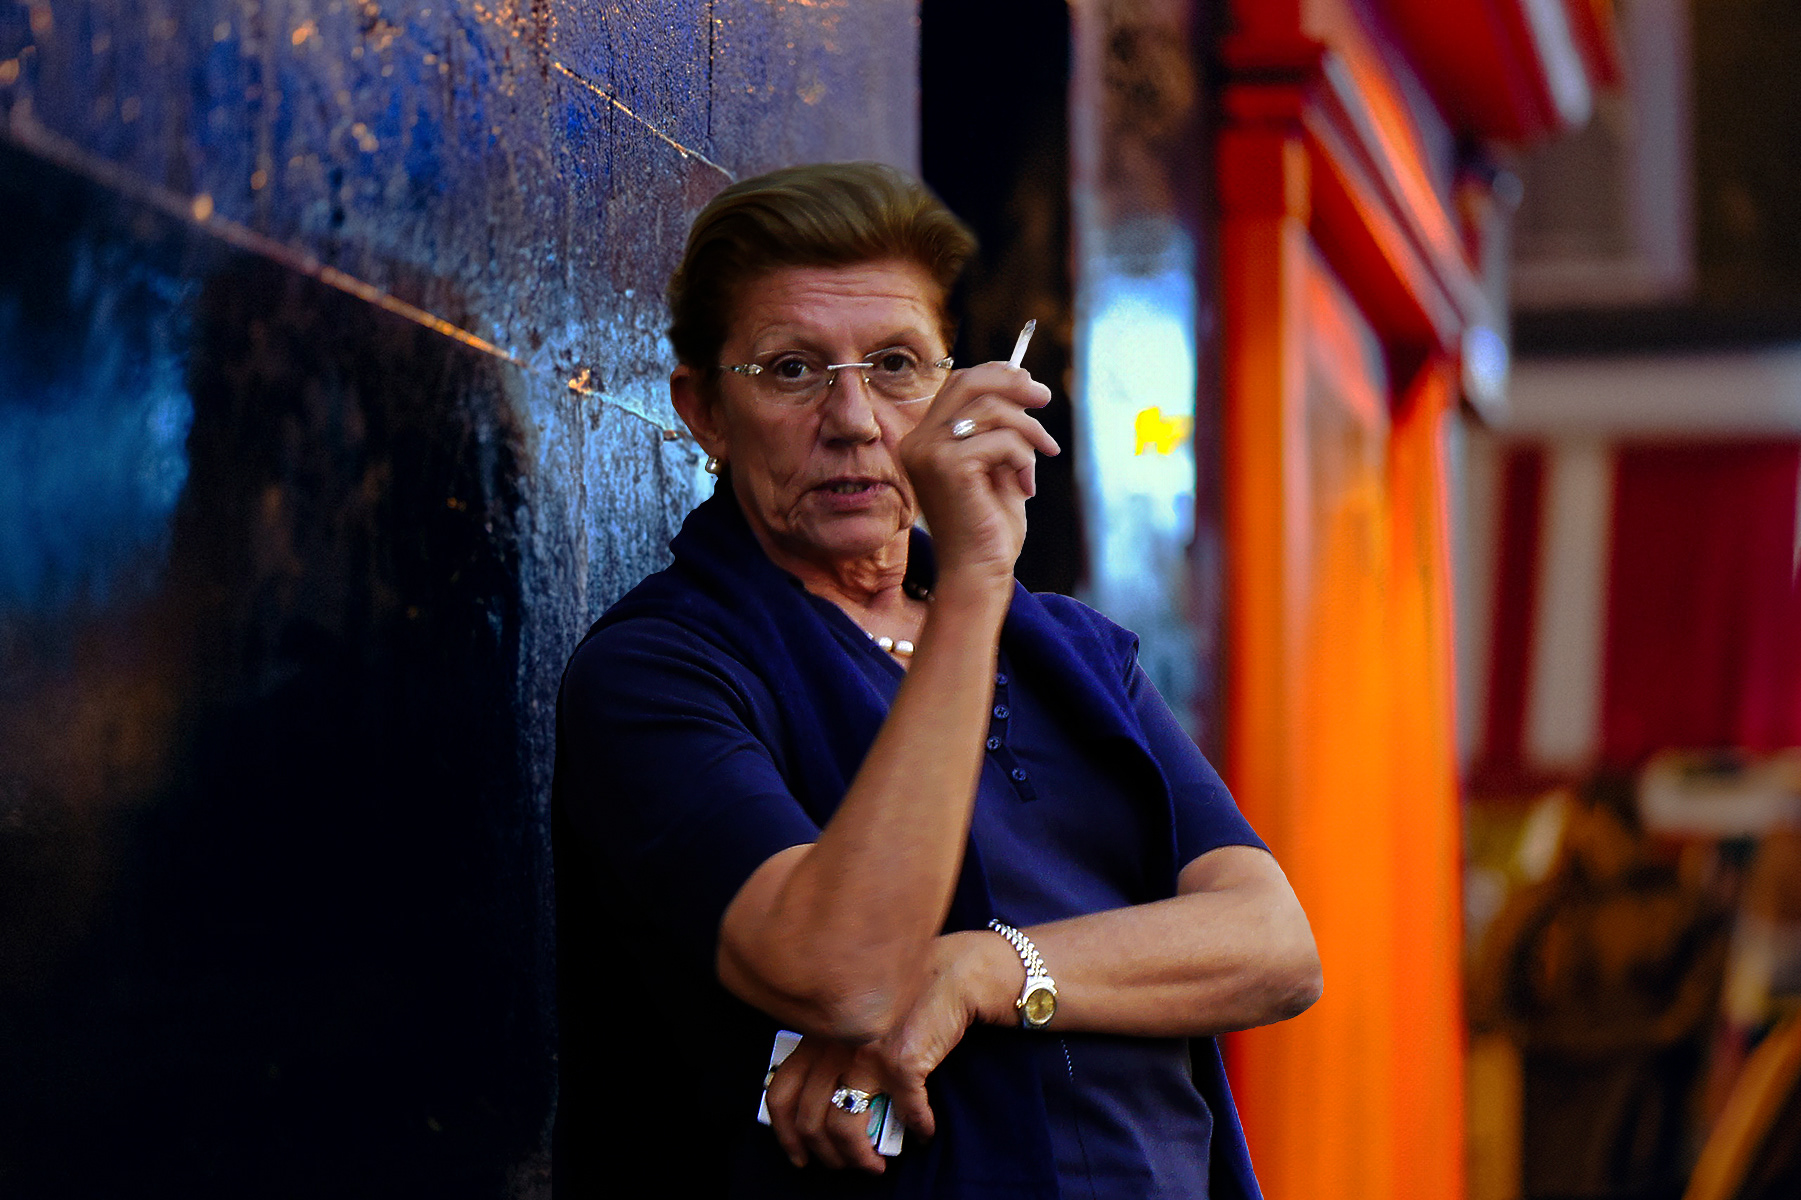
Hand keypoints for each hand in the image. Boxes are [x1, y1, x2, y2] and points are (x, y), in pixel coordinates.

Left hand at [763, 932, 1002, 1171]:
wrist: (951, 973)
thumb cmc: (903, 1000)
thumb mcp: (853, 1020)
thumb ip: (831, 1053)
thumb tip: (821, 1107)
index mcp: (816, 1035)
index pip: (779, 1092)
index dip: (786, 1133)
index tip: (800, 1154)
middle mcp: (833, 1044)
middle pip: (809, 1119)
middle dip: (827, 1155)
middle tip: (847, 1166)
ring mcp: (866, 1053)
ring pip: (844, 1126)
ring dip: (860, 1157)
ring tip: (876, 1165)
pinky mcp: (903, 1062)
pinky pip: (906, 1114)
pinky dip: (917, 1130)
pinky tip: (923, 1132)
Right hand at [898, 363, 1058, 585]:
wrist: (979, 572)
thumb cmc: (989, 527)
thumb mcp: (997, 467)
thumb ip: (1000, 429)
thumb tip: (1024, 386)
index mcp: (923, 441)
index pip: (957, 385)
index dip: (996, 376)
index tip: (1029, 384)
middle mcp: (917, 443)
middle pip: (968, 383)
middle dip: (1013, 383)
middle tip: (1045, 398)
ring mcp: (928, 453)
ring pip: (992, 410)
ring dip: (1029, 430)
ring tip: (1044, 456)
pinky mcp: (949, 467)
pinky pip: (1003, 440)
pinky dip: (1024, 459)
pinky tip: (1025, 487)